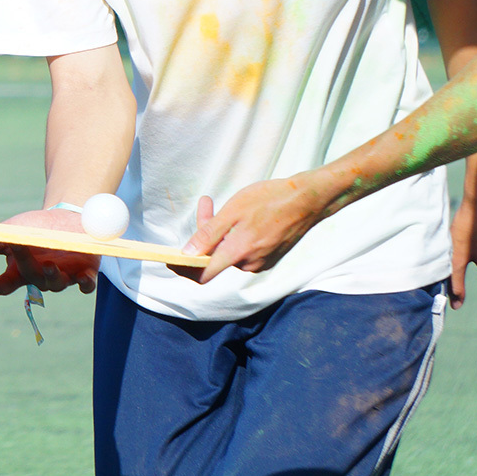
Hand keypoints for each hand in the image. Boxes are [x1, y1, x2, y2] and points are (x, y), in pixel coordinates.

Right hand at [0, 207, 99, 295]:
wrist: (66, 219)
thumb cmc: (31, 230)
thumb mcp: (2, 237)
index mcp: (19, 272)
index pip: (6, 285)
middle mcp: (40, 278)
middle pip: (31, 278)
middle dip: (27, 265)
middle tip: (22, 248)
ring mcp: (63, 277)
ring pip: (57, 284)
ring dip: (53, 277)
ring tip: (50, 266)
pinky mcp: (86, 273)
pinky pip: (86, 285)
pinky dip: (85, 283)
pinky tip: (83, 278)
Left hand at [184, 175, 334, 282]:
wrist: (307, 200)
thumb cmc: (270, 200)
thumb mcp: (234, 211)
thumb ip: (209, 234)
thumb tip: (187, 254)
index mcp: (238, 253)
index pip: (203, 275)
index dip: (183, 269)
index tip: (169, 259)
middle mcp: (249, 264)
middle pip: (214, 257)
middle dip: (204, 234)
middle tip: (207, 203)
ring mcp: (261, 262)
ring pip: (228, 251)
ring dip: (219, 232)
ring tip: (224, 205)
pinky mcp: (269, 256)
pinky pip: (242, 250)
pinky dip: (235, 235)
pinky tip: (242, 216)